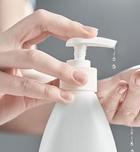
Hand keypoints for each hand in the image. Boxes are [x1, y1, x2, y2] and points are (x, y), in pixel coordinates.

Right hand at [0, 10, 96, 124]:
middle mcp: (3, 46)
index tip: (89, 33)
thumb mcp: (29, 87)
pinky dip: (46, 91)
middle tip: (88, 41)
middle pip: (37, 24)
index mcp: (13, 43)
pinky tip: (61, 96)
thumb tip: (76, 78)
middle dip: (67, 31)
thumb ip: (50, 81)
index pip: (41, 22)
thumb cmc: (0, 99)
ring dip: (61, 68)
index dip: (67, 25)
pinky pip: (22, 84)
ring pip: (32, 56)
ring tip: (79, 79)